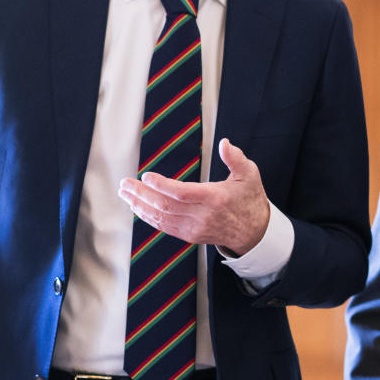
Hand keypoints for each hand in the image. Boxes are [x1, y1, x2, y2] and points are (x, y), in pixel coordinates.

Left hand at [119, 139, 269, 255]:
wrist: (254, 232)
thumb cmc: (250, 200)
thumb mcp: (250, 175)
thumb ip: (236, 158)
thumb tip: (224, 143)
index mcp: (215, 198)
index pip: (182, 193)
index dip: (162, 185)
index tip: (146, 176)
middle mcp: (202, 215)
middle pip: (165, 206)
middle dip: (142, 194)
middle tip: (126, 184)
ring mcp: (195, 227)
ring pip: (161, 218)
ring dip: (140, 206)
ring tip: (126, 194)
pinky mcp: (190, 235)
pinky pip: (164, 227)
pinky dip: (148, 217)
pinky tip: (138, 208)